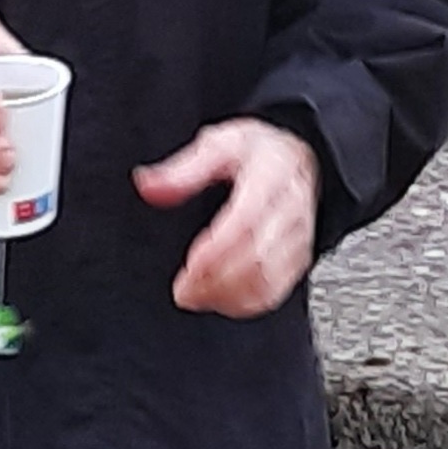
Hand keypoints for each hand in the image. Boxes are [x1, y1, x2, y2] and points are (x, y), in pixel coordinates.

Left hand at [136, 118, 320, 318]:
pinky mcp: (298, 259)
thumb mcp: (218, 145)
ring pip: (267, 279)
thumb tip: (148, 186)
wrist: (296, 161)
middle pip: (257, 256)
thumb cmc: (258, 152)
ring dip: (227, 295)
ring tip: (194, 296)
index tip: (189, 265)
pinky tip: (219, 299)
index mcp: (272, 175)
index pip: (247, 220)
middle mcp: (291, 209)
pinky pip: (275, 291)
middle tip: (183, 289)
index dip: (217, 249)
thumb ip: (182, 170)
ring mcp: (298, 237)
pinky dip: (245, 304)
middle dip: (216, 279)